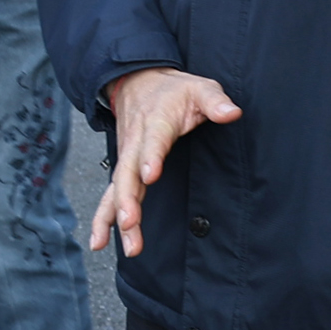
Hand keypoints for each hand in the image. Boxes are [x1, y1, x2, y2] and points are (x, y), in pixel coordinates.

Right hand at [88, 66, 242, 257]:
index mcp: (156, 122)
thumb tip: (232, 111)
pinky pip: (111, 194)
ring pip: (118, 188)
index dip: (150, 157)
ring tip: (128, 247)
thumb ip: (214, 100)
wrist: (137, 82)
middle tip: (130, 223)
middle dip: (127, 199)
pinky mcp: (124, 168)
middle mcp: (136, 142)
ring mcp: (127, 157)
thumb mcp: (199, 87)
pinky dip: (103, 218)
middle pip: (127, 172)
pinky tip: (99, 242)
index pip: (153, 141)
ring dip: (117, 217)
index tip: (150, 176)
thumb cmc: (172, 90)